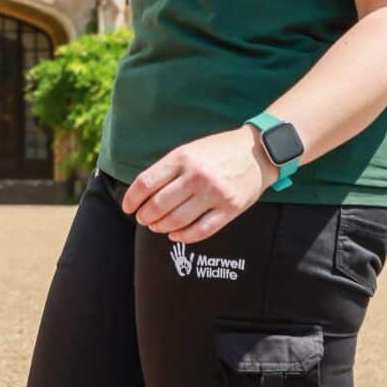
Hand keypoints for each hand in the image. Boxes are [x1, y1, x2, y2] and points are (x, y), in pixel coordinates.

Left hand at [121, 125, 277, 243]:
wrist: (258, 152)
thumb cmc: (218, 151)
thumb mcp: (189, 149)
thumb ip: (168, 169)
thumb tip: (143, 193)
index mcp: (182, 158)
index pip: (146, 183)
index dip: (132, 199)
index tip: (128, 207)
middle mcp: (197, 176)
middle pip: (158, 205)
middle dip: (145, 216)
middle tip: (143, 219)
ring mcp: (214, 194)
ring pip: (176, 221)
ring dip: (161, 227)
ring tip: (156, 226)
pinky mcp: (230, 210)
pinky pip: (200, 231)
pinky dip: (183, 236)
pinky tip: (175, 234)